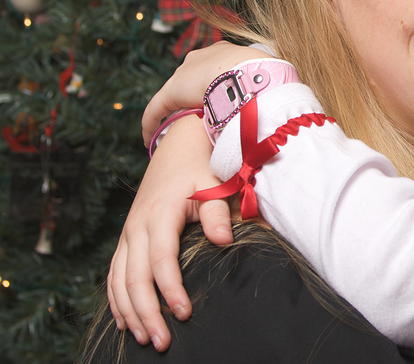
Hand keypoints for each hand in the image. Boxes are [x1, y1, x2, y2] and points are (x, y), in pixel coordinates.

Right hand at [108, 115, 232, 350]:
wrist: (178, 145)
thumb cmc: (202, 167)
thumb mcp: (214, 184)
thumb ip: (218, 212)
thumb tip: (223, 240)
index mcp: (160, 213)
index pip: (161, 259)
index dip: (170, 288)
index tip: (185, 313)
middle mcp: (137, 225)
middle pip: (134, 277)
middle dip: (147, 312)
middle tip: (162, 342)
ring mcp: (128, 232)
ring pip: (119, 280)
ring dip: (130, 312)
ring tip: (146, 340)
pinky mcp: (127, 237)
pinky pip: (114, 273)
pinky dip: (116, 299)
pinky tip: (126, 323)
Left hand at [142, 41, 270, 145]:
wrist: (245, 72)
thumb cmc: (261, 76)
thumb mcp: (263, 79)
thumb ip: (258, 88)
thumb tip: (268, 104)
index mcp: (223, 52)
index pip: (213, 68)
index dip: (215, 84)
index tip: (219, 100)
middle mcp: (201, 57)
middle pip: (191, 79)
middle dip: (193, 95)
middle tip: (199, 118)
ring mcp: (184, 74)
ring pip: (174, 94)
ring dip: (175, 111)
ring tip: (175, 130)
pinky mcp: (171, 91)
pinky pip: (156, 109)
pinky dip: (151, 123)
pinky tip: (149, 138)